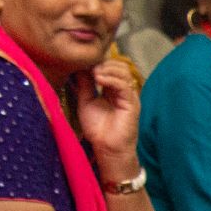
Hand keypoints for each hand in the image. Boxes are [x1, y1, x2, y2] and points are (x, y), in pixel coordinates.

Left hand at [74, 59, 140, 178]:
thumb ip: (84, 85)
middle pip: (119, 66)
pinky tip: (99, 79)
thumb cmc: (98, 129)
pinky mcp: (132, 104)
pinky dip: (111, 79)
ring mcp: (129, 96)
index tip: (82, 63)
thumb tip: (79, 68)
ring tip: (94, 73)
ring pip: (124, 72)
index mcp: (113, 89)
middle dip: (103, 63)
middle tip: (89, 67)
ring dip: (107, 69)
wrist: (107, 148)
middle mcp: (123, 91)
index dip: (98, 63)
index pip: (110, 67)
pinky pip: (124, 85)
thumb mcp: (86, 101)